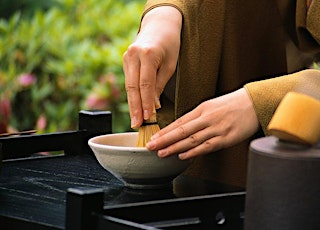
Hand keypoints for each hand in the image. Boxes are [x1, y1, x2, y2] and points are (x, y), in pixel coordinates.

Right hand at [123, 6, 181, 127]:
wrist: (160, 25)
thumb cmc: (170, 44)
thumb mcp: (171, 64)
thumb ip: (160, 84)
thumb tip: (153, 105)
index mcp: (148, 54)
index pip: (145, 84)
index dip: (145, 103)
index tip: (147, 117)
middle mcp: (133, 54)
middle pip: (133, 87)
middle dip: (135, 108)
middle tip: (136, 124)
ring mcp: (126, 56)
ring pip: (128, 85)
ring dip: (132, 104)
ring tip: (135, 120)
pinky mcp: (125, 60)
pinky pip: (129, 81)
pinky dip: (132, 95)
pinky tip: (135, 107)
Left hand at [146, 88, 259, 159]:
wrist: (255, 103)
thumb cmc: (234, 104)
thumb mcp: (213, 105)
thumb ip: (199, 117)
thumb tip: (182, 129)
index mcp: (203, 109)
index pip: (180, 121)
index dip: (165, 131)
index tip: (154, 138)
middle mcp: (208, 118)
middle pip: (182, 131)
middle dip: (164, 140)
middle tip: (151, 146)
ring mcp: (217, 128)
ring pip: (192, 140)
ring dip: (175, 147)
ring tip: (162, 153)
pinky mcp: (226, 138)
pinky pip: (207, 146)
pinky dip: (194, 151)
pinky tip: (183, 155)